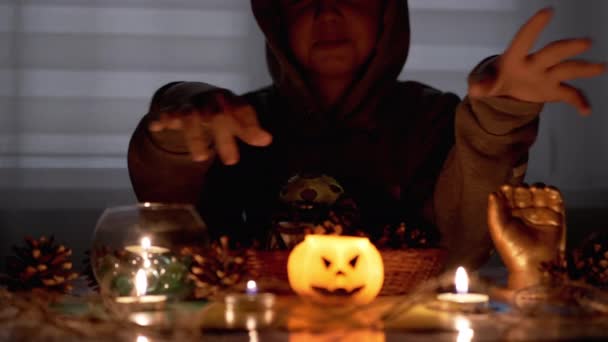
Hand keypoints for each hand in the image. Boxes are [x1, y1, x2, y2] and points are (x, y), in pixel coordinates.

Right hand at [148, 89, 271, 164]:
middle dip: (224, 137)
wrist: (187, 93)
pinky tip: (158, 127)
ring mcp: (188, 104)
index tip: (263, 141)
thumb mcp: (234, 117)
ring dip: (195, 136)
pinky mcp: (168, 110)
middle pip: (217, 115)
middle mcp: (208, 100)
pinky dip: (160, 119)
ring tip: (201, 158)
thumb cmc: (217, 109)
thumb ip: (248, 129)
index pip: (242, 109)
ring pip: (190, 117)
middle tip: (232, 161)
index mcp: (227, 100)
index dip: (251, 125)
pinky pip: (163, 114)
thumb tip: (267, 141)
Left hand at [469, 7, 605, 114]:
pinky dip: (579, 102)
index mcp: (514, 58)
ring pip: (568, 70)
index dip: (533, 27)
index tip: (547, 11)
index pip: (523, 40)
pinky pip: (570, 95)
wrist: (504, 90)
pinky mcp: (553, 90)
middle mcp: (534, 64)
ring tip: (601, 68)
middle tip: (585, 42)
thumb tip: (476, 90)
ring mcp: (546, 76)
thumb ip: (481, 85)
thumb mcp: (483, 83)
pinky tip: (586, 111)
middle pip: (552, 53)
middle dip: (567, 47)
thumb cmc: (493, 80)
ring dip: (584, 69)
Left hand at [488, 183, 565, 289]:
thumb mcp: (498, 229)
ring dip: (538, 188)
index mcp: (509, 215)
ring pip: (540, 194)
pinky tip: (548, 190)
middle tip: (522, 191)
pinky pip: (556, 201)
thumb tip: (493, 193)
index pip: (509, 196)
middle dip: (523, 188)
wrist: (535, 266)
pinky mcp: (556, 218)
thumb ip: (494, 211)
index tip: (507, 189)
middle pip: (524, 192)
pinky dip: (553, 192)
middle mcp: (525, 213)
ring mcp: (540, 214)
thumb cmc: (513, 250)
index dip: (508, 190)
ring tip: (535, 190)